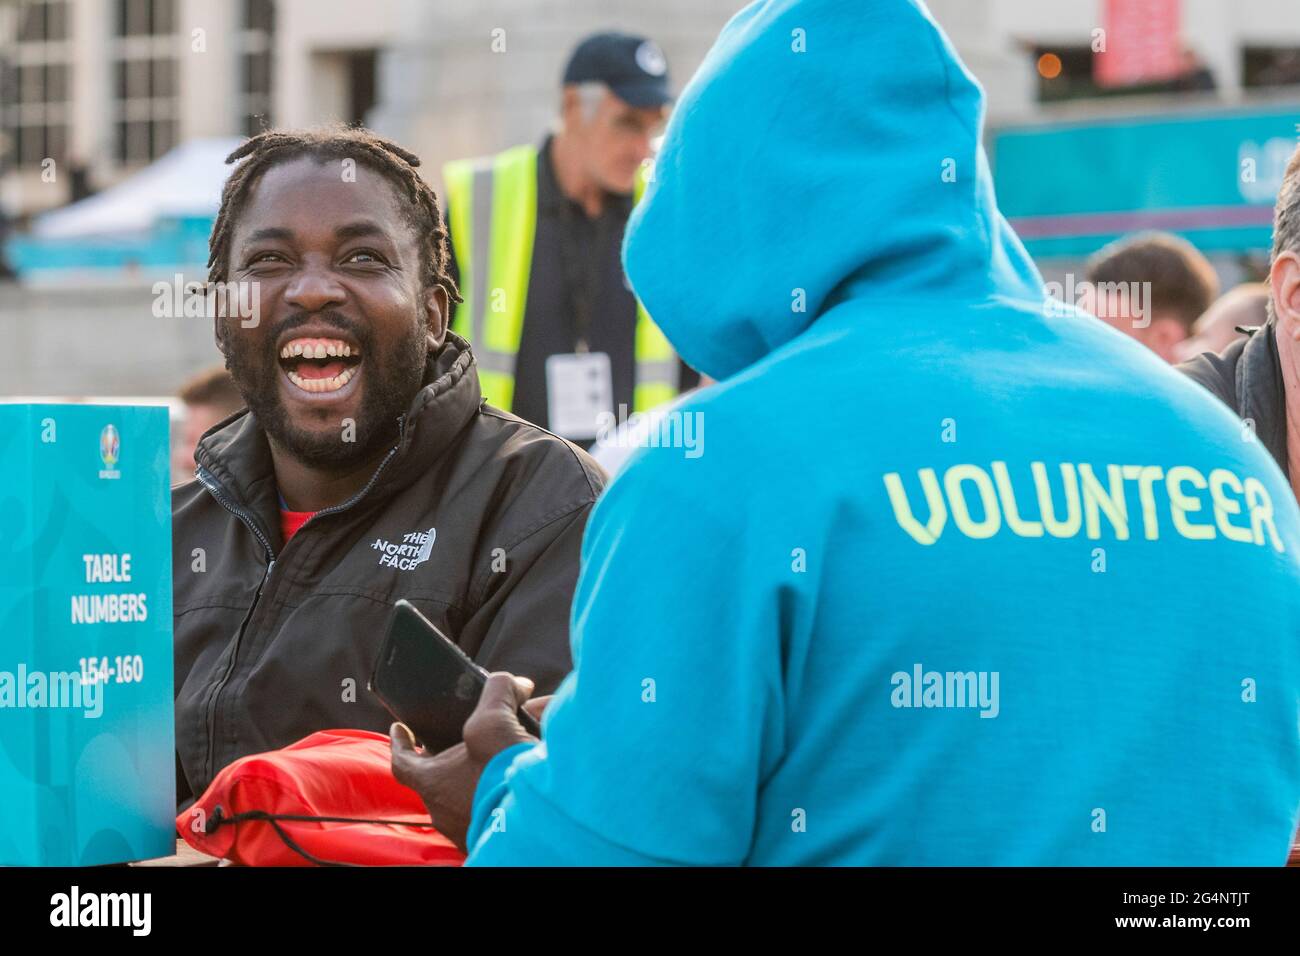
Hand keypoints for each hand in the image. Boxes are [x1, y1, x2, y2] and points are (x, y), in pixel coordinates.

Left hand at [390, 673, 540, 851]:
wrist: (540, 823)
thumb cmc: (504, 776)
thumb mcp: (494, 723)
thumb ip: (497, 692)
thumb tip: (513, 683)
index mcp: (434, 783)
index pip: (403, 761)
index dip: (401, 741)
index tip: (399, 728)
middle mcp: (446, 811)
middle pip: (446, 770)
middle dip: (465, 744)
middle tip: (480, 727)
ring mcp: (470, 826)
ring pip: (473, 785)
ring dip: (491, 761)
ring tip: (521, 741)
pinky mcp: (496, 834)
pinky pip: (495, 801)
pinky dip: (507, 781)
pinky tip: (533, 766)